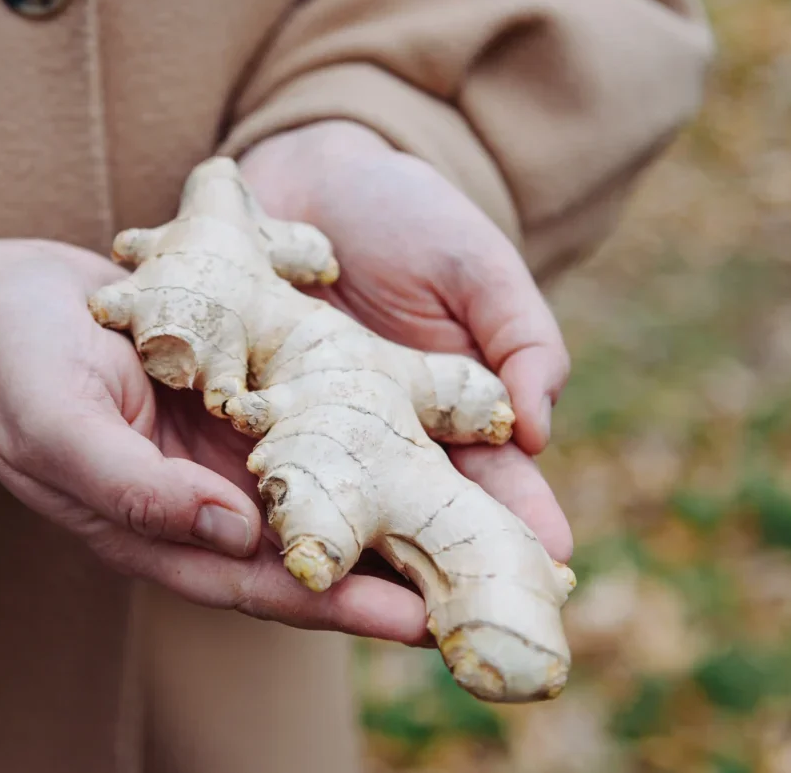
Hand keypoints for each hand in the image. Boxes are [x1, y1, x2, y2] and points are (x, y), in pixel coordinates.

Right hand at [0, 232, 431, 643]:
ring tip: (472, 529)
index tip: (413, 621)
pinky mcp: (238, 404)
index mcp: (156, 528)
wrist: (5, 296)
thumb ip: (133, 487)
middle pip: (307, 554)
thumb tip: (231, 535)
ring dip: (388, 516)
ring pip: (320, 498)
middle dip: (387, 576)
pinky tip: (420, 442)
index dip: (334, 605)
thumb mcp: (55, 423)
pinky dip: (360, 446)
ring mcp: (222, 456)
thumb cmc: (14, 360)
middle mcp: (201, 504)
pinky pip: (309, 432)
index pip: (257, 583)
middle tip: (475, 593)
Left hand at [239, 121, 573, 559]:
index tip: (550, 568)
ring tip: (341, 592)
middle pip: (401, 513)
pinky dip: (245, 484)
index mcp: (437, 413)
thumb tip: (540, 426)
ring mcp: (301, 426)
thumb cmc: (409, 213)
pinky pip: (245, 449)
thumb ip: (518, 336)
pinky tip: (242, 523)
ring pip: (319, 499)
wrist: (310, 167)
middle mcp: (367, 437)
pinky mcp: (240, 403)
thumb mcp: (476, 265)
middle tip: (446, 623)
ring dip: (330, 544)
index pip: (488, 481)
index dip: (516, 522)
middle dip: (425, 563)